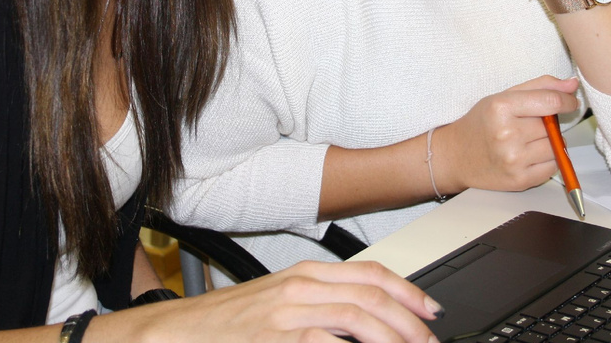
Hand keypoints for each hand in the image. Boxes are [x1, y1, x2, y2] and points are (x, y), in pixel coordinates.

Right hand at [119, 260, 441, 342]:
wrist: (180, 330)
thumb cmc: (229, 322)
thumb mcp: (280, 303)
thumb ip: (321, 306)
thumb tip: (360, 323)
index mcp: (307, 274)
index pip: (371, 274)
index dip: (407, 291)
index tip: (429, 310)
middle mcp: (301, 287)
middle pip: (371, 296)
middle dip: (408, 321)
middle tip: (428, 340)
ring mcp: (288, 312)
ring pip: (356, 317)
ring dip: (390, 336)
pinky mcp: (274, 336)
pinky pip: (324, 341)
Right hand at [434, 75, 580, 193]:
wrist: (456, 157)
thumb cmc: (481, 123)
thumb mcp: (503, 97)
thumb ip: (540, 86)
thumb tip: (572, 83)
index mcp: (501, 107)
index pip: (550, 101)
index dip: (567, 101)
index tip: (570, 102)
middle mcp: (507, 134)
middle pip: (553, 125)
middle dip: (549, 123)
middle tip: (529, 125)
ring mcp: (513, 160)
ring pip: (556, 147)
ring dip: (549, 143)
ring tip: (527, 141)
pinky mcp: (520, 180)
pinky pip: (553, 167)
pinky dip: (546, 161)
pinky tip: (527, 156)